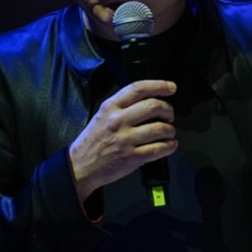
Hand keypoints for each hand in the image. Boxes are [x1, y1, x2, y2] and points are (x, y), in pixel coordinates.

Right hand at [69, 80, 177, 201]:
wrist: (81, 165)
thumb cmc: (92, 141)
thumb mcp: (102, 115)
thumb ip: (123, 106)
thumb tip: (149, 99)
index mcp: (110, 107)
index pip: (138, 88)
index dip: (159, 85)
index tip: (170, 88)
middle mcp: (118, 121)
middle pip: (153, 106)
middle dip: (168, 109)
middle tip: (169, 114)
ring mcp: (125, 140)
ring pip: (160, 128)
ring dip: (170, 129)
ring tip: (168, 131)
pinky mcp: (132, 157)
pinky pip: (158, 149)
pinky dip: (169, 146)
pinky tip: (169, 144)